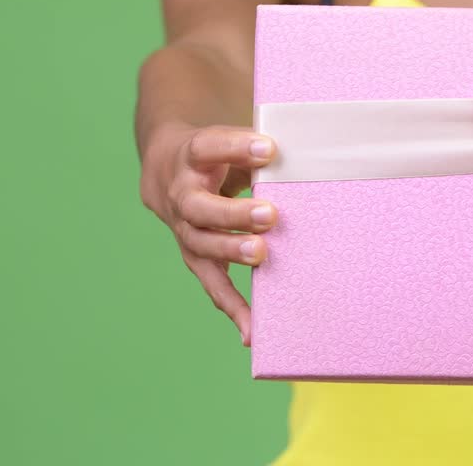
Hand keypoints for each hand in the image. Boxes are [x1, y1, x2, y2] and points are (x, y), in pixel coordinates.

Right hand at [139, 124, 276, 344]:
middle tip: (268, 215)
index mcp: (192, 156)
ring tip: (261, 255)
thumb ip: (256, 150)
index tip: (269, 149)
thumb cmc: (216, 153)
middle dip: (232, 214)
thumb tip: (306, 154)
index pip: (209, 148)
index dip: (235, 148)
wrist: (166, 167)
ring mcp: (185, 229)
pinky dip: (232, 307)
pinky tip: (252, 332)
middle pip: (199, 207)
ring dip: (231, 253)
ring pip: (202, 245)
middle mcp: (181, 195)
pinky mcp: (195, 256)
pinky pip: (212, 284)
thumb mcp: (229, 140)